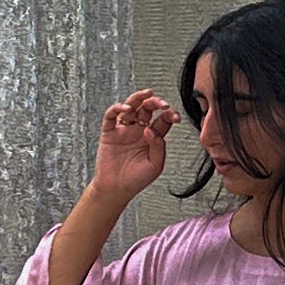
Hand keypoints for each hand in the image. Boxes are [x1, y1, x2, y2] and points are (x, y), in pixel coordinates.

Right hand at [92, 89, 177, 203]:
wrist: (116, 190)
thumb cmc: (137, 179)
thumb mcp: (155, 165)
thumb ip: (158, 147)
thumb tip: (150, 129)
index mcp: (152, 137)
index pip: (162, 120)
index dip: (169, 115)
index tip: (175, 116)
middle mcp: (138, 130)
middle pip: (147, 109)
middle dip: (155, 103)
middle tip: (162, 104)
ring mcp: (123, 130)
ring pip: (130, 107)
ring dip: (138, 98)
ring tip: (146, 94)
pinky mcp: (109, 133)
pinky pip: (111, 116)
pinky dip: (117, 108)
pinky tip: (125, 108)